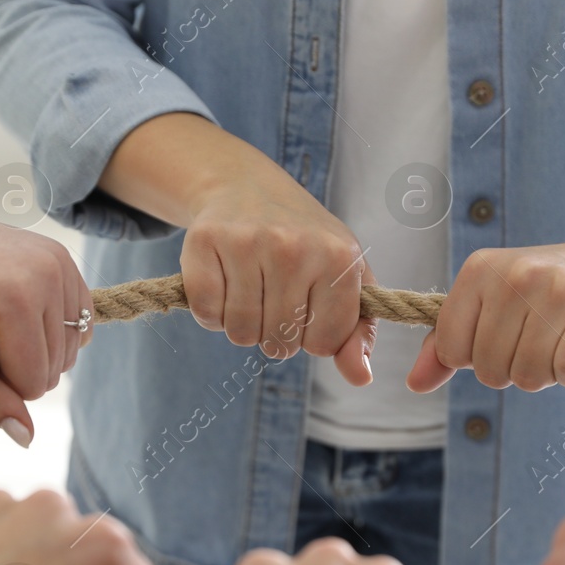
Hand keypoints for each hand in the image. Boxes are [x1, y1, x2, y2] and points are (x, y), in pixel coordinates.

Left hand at [0, 156, 91, 446]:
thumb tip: (28, 438)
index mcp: (14, 298)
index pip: (35, 382)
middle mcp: (47, 275)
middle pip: (57, 367)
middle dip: (18, 368)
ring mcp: (59, 262)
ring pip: (71, 347)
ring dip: (36, 350)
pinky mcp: (62, 258)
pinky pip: (79, 319)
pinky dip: (53, 331)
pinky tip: (17, 320)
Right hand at [101, 114, 375, 384]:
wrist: (246, 187)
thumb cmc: (305, 241)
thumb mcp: (345, 275)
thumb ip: (359, 330)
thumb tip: (360, 377)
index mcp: (339, 257)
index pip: (323, 343)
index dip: (312, 335)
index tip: (308, 307)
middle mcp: (294, 247)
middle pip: (279, 343)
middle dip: (275, 333)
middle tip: (274, 296)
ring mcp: (247, 242)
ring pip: (240, 333)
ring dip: (242, 326)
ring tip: (250, 291)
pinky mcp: (204, 242)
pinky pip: (206, 314)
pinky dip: (211, 313)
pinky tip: (223, 285)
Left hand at [408, 184, 564, 393]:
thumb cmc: (554, 290)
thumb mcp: (493, 304)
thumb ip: (449, 344)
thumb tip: (415, 384)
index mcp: (480, 269)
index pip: (452, 350)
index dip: (479, 358)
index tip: (507, 336)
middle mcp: (517, 274)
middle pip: (491, 370)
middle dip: (518, 369)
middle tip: (545, 339)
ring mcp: (561, 288)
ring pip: (530, 376)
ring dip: (551, 373)